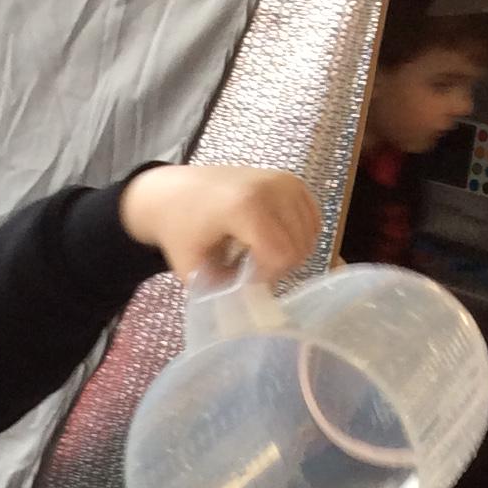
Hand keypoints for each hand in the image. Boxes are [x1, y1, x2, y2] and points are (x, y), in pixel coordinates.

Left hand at [118, 164, 320, 282]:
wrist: (176, 192)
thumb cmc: (181, 230)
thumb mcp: (193, 268)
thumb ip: (223, 290)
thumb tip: (251, 306)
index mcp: (245, 206)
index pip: (281, 255)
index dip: (267, 277)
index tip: (242, 278)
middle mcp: (272, 188)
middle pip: (298, 247)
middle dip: (278, 267)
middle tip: (249, 268)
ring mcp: (285, 181)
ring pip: (308, 235)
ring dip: (288, 252)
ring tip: (257, 252)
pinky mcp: (292, 181)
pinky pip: (312, 220)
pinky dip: (297, 236)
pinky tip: (271, 238)